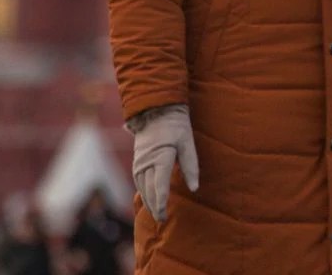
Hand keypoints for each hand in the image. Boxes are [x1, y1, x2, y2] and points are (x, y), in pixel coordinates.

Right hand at [128, 104, 198, 221]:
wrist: (156, 111)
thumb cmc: (176, 126)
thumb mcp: (187, 143)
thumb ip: (191, 166)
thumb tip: (194, 188)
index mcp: (160, 157)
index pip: (159, 185)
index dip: (161, 202)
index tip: (163, 215)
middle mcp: (146, 162)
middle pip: (149, 190)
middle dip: (155, 206)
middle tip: (162, 219)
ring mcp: (139, 162)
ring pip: (142, 187)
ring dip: (148, 201)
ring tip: (156, 213)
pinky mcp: (137, 161)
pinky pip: (138, 181)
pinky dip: (143, 192)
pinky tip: (148, 199)